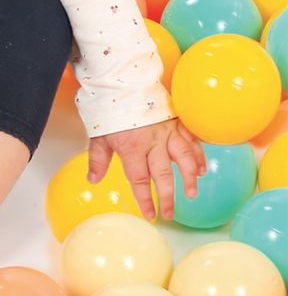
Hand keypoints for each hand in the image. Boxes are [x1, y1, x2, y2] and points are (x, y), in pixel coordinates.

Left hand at [87, 117, 206, 220]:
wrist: (123, 80)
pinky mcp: (177, 121)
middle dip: (168, 196)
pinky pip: (191, 141)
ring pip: (184, 159)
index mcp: (132, 147)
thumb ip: (98, 159)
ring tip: (192, 194)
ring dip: (189, 178)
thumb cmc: (109, 107)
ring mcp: (167, 131)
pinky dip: (198, 156)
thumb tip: (93, 180)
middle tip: (170, 214)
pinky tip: (202, 169)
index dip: (145, 199)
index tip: (150, 214)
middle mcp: (153, 142)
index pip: (140, 179)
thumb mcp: (98, 134)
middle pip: (163, 174)